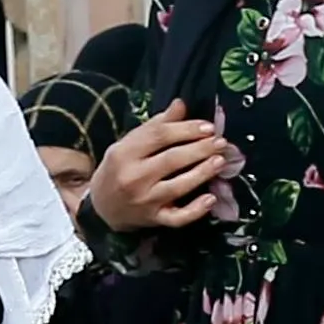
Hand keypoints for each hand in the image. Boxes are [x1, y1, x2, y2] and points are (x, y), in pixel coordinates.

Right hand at [89, 109, 234, 231]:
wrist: (102, 206)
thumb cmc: (120, 168)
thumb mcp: (130, 142)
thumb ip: (156, 126)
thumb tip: (181, 104)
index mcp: (125, 152)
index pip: (159, 136)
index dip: (186, 129)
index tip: (208, 126)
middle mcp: (134, 177)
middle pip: (171, 159)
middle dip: (200, 149)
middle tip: (221, 142)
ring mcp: (145, 201)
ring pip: (178, 186)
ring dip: (202, 173)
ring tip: (220, 161)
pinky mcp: (153, 219)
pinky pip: (177, 218)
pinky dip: (195, 211)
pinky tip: (211, 199)